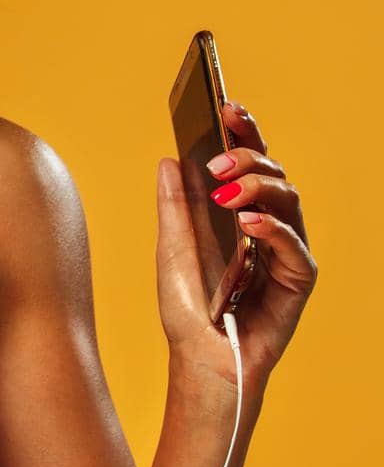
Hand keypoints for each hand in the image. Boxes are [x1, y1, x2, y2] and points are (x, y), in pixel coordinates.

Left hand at [155, 100, 317, 396]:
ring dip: (258, 188)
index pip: (249, 164)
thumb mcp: (171, 251)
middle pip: (274, 175)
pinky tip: (248, 223)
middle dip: (248, 159)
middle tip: (216, 164)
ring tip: (227, 192)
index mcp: (239, 214)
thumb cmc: (189, 311)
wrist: (200, 362)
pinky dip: (272, 230)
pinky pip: (295, 248)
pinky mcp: (298, 282)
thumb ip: (174, 207)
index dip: (245, 132)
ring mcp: (286, 253)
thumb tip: (170, 158)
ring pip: (290, 201)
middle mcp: (268, 228)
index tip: (228, 104)